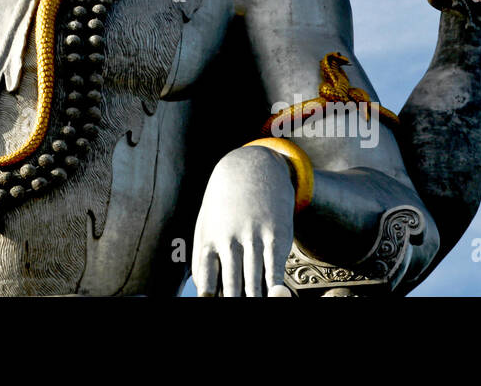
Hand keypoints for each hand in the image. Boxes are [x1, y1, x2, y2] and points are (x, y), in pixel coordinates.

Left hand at [192, 145, 295, 296]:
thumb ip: (203, 258)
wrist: (251, 169)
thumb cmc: (225, 205)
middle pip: (231, 287)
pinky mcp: (276, 236)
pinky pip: (275, 269)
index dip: (209, 298)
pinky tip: (276, 296)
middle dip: (234, 302)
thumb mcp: (206, 225)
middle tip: (236, 311)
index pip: (206, 281)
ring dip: (255, 300)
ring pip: (254, 282)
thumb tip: (204, 291)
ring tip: (256, 307)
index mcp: (208, 241)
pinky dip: (275, 289)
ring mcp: (253, 238)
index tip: (214, 305)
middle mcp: (229, 241)